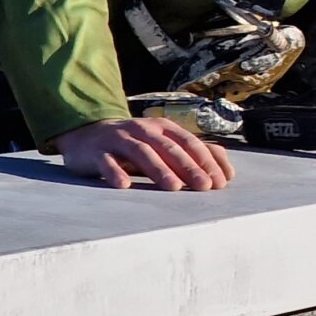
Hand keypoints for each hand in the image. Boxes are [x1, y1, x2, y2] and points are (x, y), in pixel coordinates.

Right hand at [53, 117, 235, 190]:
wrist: (88, 135)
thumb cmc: (135, 144)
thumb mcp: (164, 143)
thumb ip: (194, 155)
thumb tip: (228, 173)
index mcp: (164, 128)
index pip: (190, 143)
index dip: (206, 161)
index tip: (220, 181)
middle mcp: (143, 130)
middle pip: (169, 148)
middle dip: (189, 167)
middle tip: (204, 187)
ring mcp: (119, 139)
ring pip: (142, 153)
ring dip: (158, 170)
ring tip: (173, 187)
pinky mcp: (96, 151)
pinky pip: (107, 161)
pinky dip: (115, 172)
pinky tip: (125, 185)